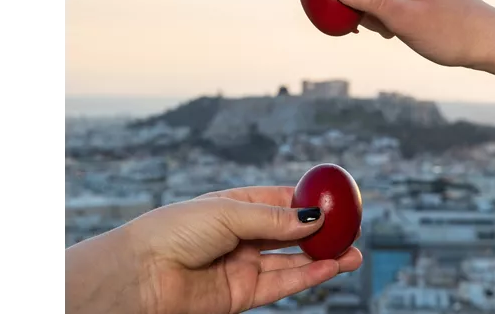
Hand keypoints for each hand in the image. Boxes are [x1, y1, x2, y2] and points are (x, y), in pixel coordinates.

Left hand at [65, 186, 362, 313]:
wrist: (140, 274)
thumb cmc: (174, 231)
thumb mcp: (229, 212)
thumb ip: (274, 220)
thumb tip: (314, 218)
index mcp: (234, 207)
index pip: (280, 201)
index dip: (310, 201)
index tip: (338, 200)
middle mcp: (241, 236)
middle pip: (291, 234)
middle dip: (323, 233)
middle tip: (353, 229)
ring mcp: (243, 265)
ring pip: (292, 261)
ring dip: (324, 257)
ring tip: (354, 252)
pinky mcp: (242, 294)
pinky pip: (282, 284)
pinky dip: (308, 276)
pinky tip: (331, 267)